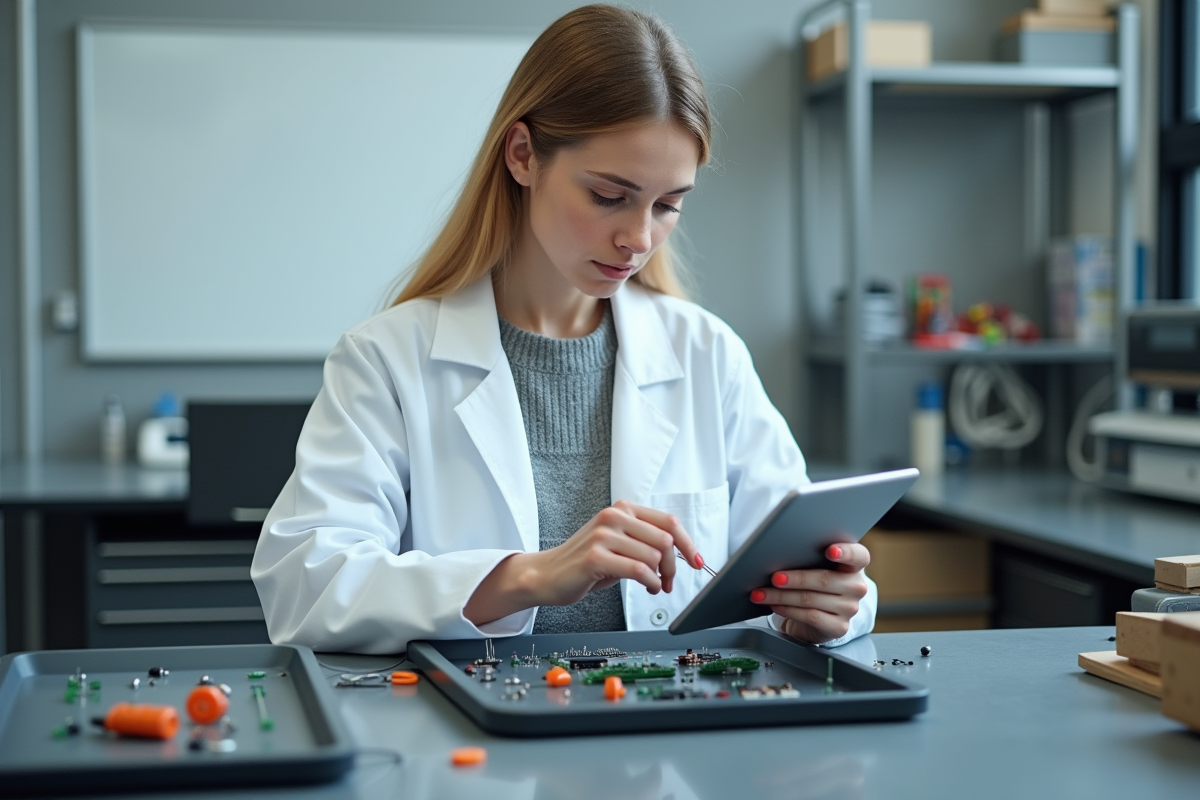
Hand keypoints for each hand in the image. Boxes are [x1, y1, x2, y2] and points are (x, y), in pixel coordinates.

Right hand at [465, 500, 703, 624]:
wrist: (547, 574)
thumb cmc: (585, 562)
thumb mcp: (618, 544)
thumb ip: (645, 541)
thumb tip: (681, 552)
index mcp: (621, 509)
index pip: (667, 521)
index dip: (688, 543)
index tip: (697, 561)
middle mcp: (613, 516)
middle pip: (665, 540)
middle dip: (674, 566)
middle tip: (670, 582)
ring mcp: (603, 535)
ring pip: (654, 557)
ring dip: (661, 578)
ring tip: (654, 586)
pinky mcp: (596, 557)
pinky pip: (639, 571)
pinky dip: (651, 583)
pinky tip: (648, 588)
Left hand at [747, 543, 869, 643]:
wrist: (819, 617)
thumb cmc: (815, 583)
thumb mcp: (817, 567)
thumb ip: (810, 557)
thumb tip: (781, 553)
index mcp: (855, 565)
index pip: (858, 555)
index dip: (845, 552)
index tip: (830, 550)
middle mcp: (856, 586)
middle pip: (824, 579)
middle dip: (795, 578)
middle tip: (774, 578)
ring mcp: (850, 608)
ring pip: (811, 599)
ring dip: (782, 596)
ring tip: (763, 593)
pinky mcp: (839, 627)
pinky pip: (810, 616)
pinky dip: (788, 610)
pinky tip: (775, 606)